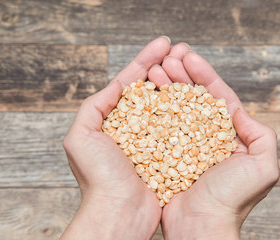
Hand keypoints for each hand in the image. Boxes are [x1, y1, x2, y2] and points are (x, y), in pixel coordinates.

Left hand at [60, 37, 170, 239]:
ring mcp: (155, 138)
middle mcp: (135, 126)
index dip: (145, 60)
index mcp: (113, 120)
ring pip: (168, 103)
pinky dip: (189, 107)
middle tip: (181, 47)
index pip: (129, 82)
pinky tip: (199, 91)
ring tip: (190, 61)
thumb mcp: (80, 136)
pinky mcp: (171, 151)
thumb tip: (119, 84)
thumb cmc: (98, 178)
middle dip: (165, 65)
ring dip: (179, 81)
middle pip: (151, 88)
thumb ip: (95, 105)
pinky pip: (182, 124)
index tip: (163, 43)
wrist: (119, 213)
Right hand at [149, 44, 279, 239]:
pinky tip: (146, 93)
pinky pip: (160, 125)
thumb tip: (237, 111)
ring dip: (167, 86)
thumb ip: (262, 135)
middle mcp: (207, 137)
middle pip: (194, 98)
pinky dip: (154, 108)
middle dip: (182, 75)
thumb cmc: (232, 200)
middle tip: (168, 57)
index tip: (189, 56)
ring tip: (155, 68)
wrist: (201, 226)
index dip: (204, 75)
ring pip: (176, 108)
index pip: (217, 97)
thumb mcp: (264, 167)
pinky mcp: (167, 153)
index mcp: (231, 136)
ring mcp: (185, 144)